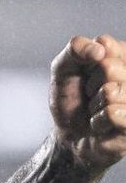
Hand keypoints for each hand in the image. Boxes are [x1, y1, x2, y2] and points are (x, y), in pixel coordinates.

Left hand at [50, 34, 125, 171]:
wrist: (68, 137)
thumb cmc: (72, 101)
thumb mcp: (63, 71)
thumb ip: (75, 49)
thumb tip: (100, 48)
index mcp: (125, 57)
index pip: (106, 45)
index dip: (87, 63)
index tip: (86, 74)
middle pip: (109, 68)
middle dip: (90, 84)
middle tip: (90, 96)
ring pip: (112, 91)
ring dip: (93, 104)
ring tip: (96, 111)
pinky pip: (113, 114)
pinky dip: (97, 120)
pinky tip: (100, 125)